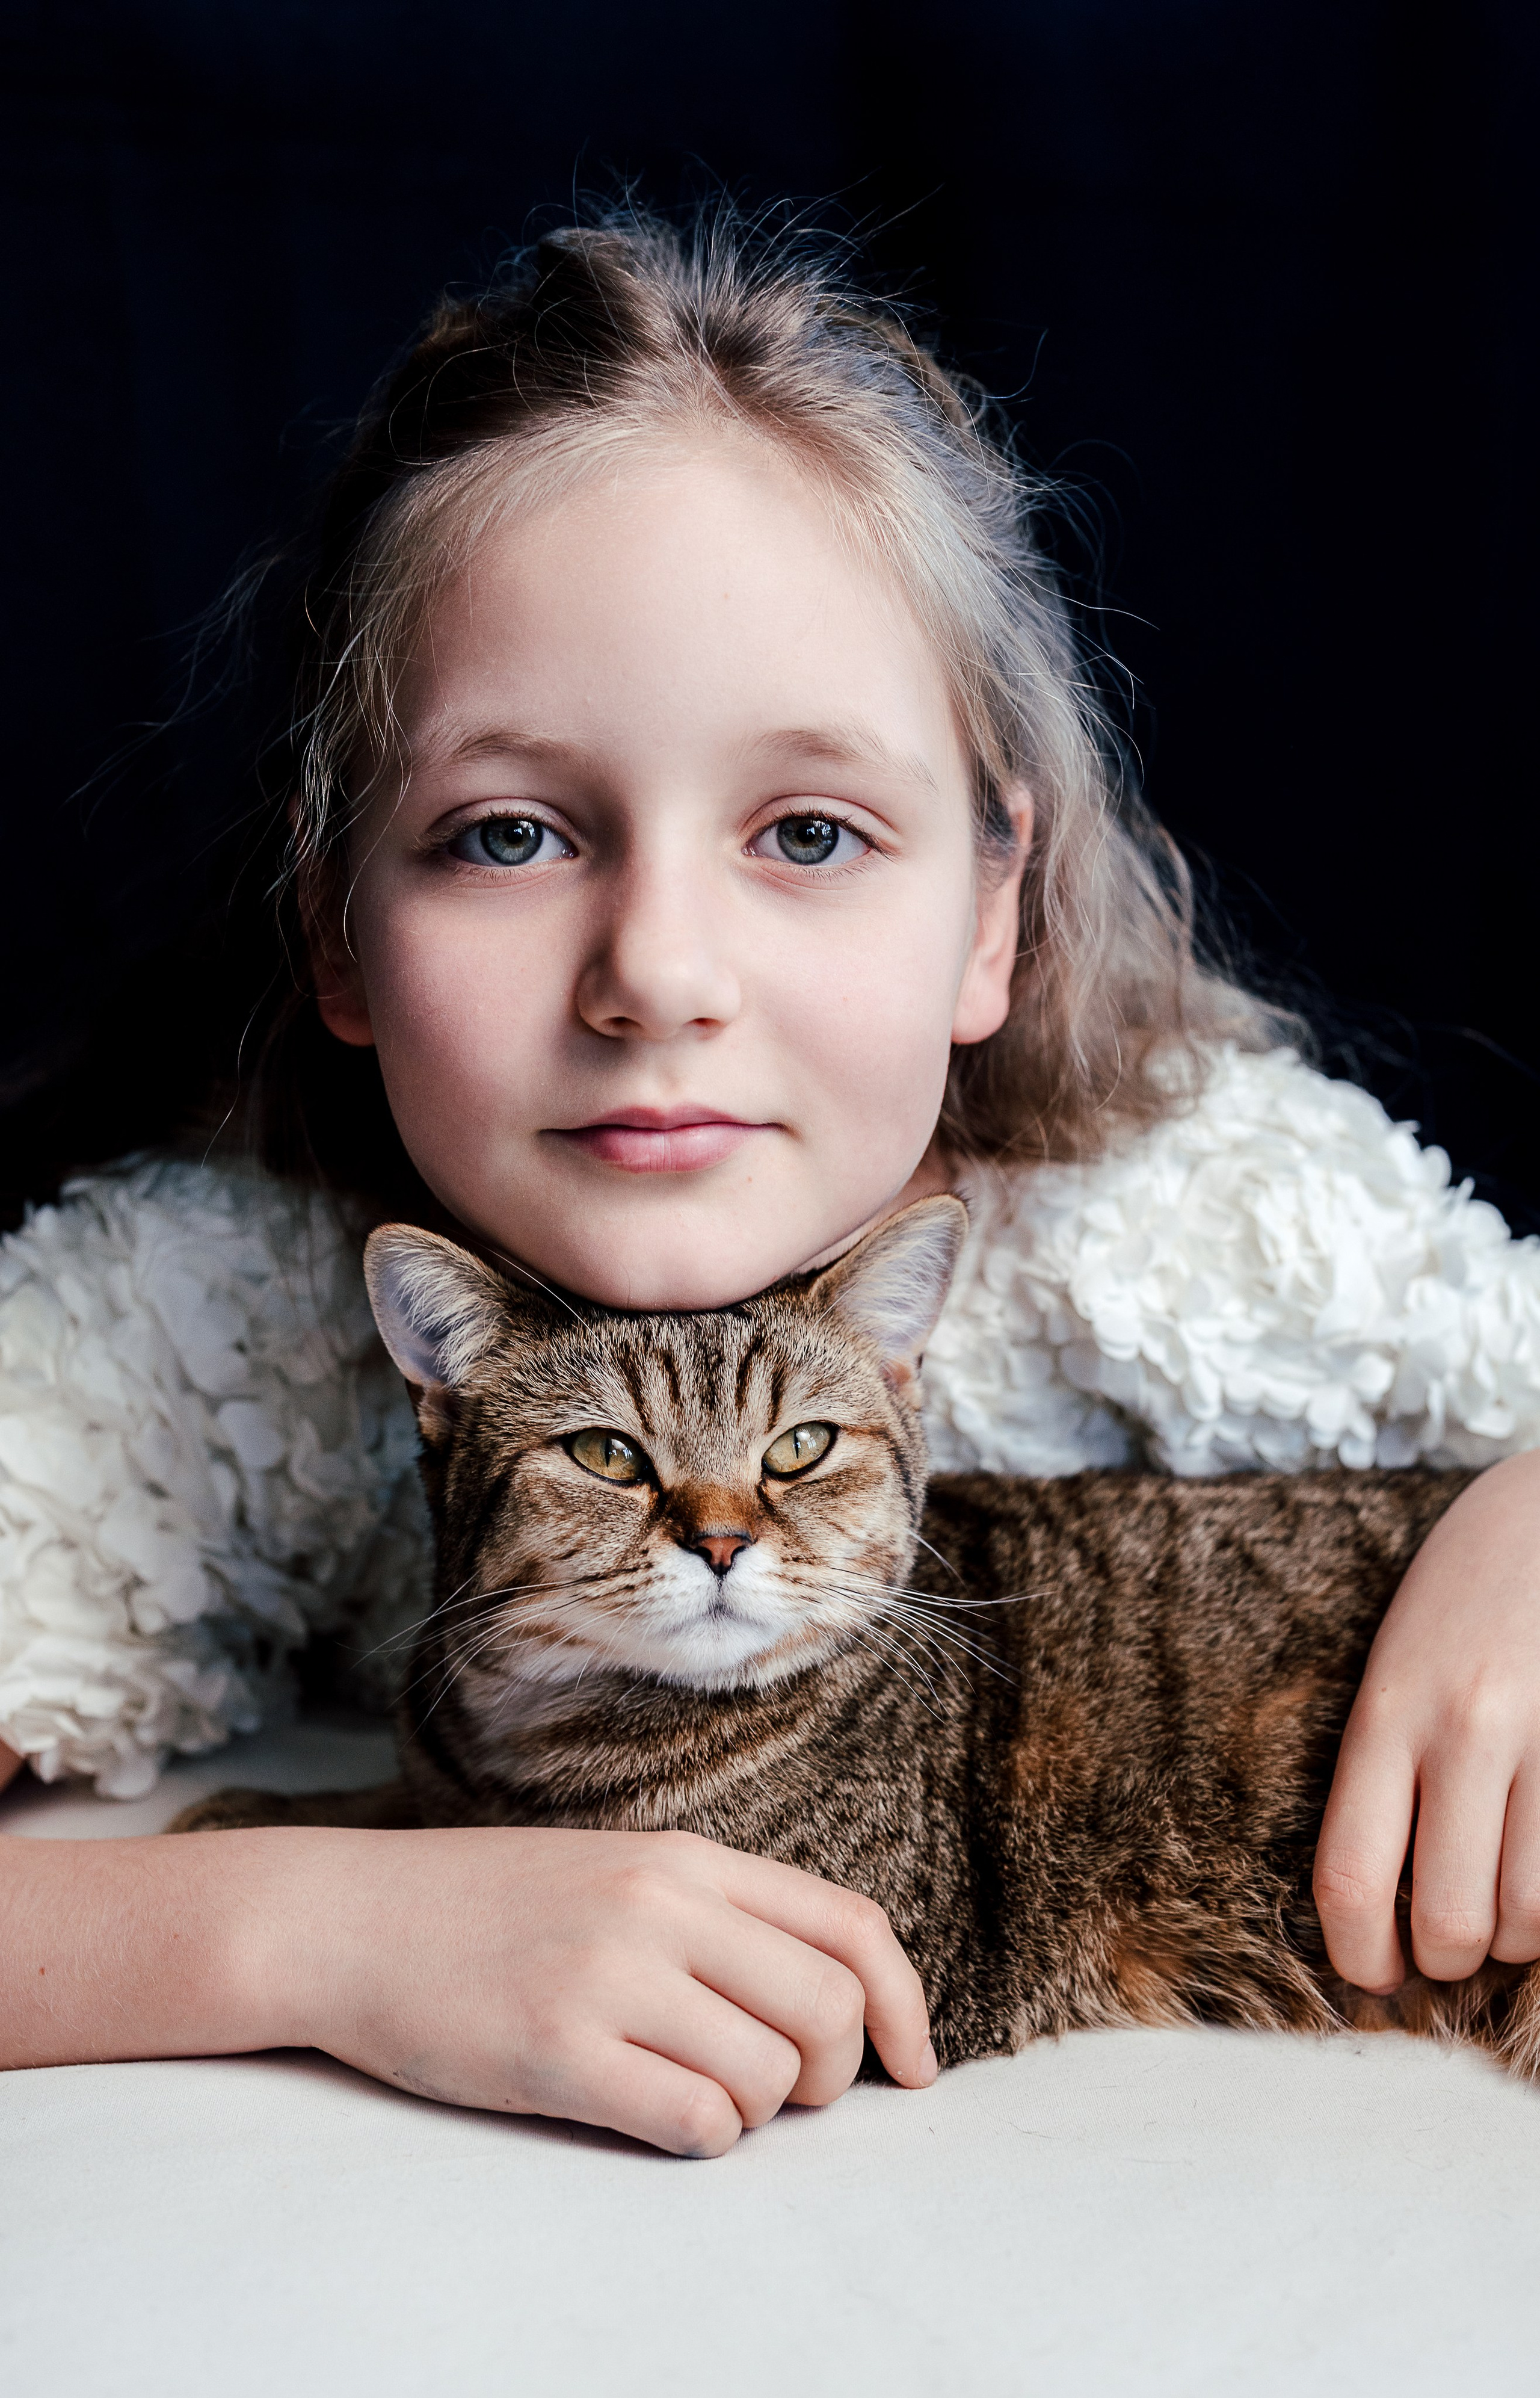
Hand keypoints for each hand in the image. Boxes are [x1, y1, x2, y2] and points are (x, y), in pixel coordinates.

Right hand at [269, 1823, 934, 2155]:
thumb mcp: (618, 1872)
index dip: (904, 2006)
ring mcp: (609, 1974)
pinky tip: (653, 2114)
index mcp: (687, 1858)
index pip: (851, 1925)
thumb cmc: (488, 1909)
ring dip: (753, 2111)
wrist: (349, 1919)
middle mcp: (661, 1904)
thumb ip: (717, 1917)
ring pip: (767, 2077)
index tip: (912, 2067)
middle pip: (828, 2009)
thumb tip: (832, 2000)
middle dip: (830, 2077)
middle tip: (782, 2094)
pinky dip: (699, 2136)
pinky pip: (693, 2120)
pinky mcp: (559, 2049)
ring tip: (690, 2091)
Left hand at [1314, 1450, 1539, 1989]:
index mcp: (1390, 1710)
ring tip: (1508, 1909)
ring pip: (1531, 1913)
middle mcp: (1466, 1728)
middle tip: (1450, 1943)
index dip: (1359, 1954)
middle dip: (1446, 1957)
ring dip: (1517, 1937)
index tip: (1373, 1972)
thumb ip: (1387, 1768)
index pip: (1350, 1873)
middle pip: (1447, 1916)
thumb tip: (1380, 1900)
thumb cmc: (1465, 1595)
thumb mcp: (1397, 1666)